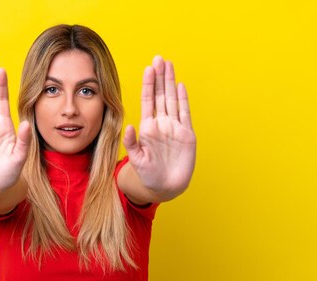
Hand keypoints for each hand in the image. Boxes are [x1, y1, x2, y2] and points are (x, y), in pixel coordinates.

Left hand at [122, 56, 195, 199]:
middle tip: (159, 58)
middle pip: (161, 95)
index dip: (148, 84)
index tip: (148, 68)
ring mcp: (174, 128)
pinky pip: (185, 114)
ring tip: (169, 65)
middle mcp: (161, 124)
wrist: (165, 186)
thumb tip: (129, 127)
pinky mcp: (187, 135)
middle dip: (160, 77)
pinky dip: (183, 100)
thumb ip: (132, 143)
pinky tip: (181, 86)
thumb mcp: (137, 159)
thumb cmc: (148, 174)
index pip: (148, 101)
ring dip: (171, 82)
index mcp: (148, 127)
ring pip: (173, 100)